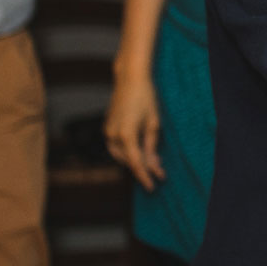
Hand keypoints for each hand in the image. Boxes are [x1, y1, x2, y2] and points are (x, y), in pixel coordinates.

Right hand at [103, 72, 165, 191]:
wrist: (130, 79)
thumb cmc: (146, 98)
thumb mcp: (154, 123)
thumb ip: (151, 146)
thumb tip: (153, 164)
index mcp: (126, 134)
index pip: (136, 162)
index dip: (144, 176)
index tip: (153, 186)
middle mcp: (113, 135)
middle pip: (128, 160)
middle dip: (144, 166)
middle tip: (160, 171)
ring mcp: (107, 131)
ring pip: (121, 155)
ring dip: (135, 159)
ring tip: (153, 159)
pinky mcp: (107, 128)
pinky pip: (117, 147)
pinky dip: (128, 151)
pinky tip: (140, 150)